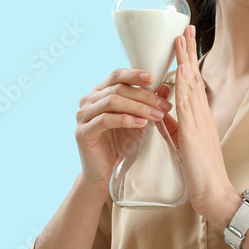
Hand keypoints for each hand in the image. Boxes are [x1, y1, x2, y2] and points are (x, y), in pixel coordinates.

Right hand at [74, 67, 173, 188]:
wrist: (107, 174)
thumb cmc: (123, 146)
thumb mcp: (140, 122)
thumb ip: (149, 104)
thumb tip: (165, 87)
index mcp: (101, 93)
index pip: (117, 76)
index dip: (135, 74)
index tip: (154, 77)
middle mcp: (89, 100)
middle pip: (118, 88)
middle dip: (145, 96)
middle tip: (164, 106)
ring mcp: (83, 115)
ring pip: (112, 101)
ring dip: (138, 107)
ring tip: (156, 115)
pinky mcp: (82, 132)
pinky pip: (105, 120)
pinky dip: (125, 120)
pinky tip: (141, 124)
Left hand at [158, 24, 237, 224]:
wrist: (213, 192)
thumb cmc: (200, 172)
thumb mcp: (181, 143)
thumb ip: (172, 126)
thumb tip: (160, 112)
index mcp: (198, 117)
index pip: (191, 82)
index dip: (186, 61)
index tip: (182, 41)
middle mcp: (201, 114)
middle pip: (194, 75)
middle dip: (188, 51)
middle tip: (186, 26)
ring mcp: (199, 120)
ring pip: (191, 83)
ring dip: (185, 59)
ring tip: (182, 36)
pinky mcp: (194, 131)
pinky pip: (188, 103)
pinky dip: (184, 84)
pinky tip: (180, 69)